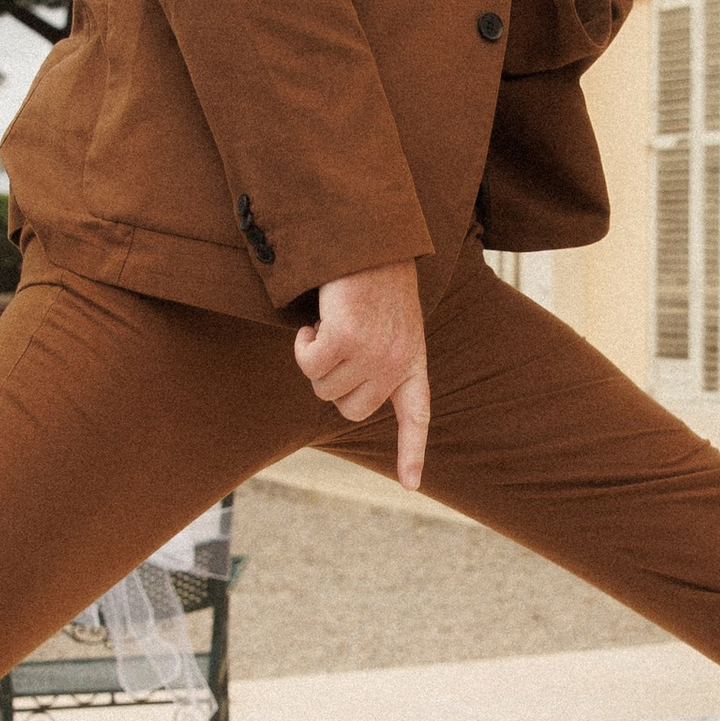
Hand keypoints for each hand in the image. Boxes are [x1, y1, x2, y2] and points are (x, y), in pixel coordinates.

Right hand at [294, 260, 430, 492]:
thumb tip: (347, 393)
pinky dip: (303, 344)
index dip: (412, 451)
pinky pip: (310, 363)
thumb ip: (379, 357)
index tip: (412, 484)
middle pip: (351, 409)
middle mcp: (398, 362)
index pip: (416, 415)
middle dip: (332, 384)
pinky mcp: (348, 339)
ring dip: (315, 358)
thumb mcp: (389, 322)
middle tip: (333, 346)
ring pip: (325, 388)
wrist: (369, 236)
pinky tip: (315, 320)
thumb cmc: (373, 276)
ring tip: (329, 323)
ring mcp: (375, 352)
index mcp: (413, 360)